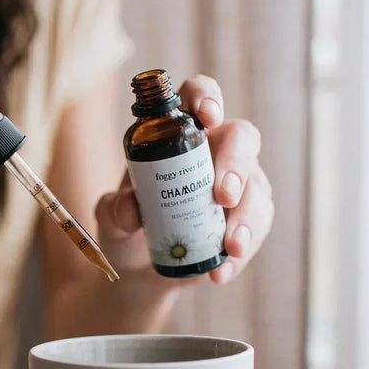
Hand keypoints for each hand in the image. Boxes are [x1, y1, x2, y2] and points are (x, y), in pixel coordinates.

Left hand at [95, 74, 273, 286]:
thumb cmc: (126, 229)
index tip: (207, 117)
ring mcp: (238, 183)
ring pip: (257, 185)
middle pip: (242, 137)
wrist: (139, 272)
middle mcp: (214, 151)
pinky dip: (243, 249)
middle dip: (237, 164)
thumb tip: (129, 207)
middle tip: (222, 196)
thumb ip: (115, 210)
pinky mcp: (249, 218)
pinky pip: (257, 227)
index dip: (207, 97)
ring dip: (247, 217)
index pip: (197, 96)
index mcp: (177, 134)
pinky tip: (221, 271)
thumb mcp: (111, 220)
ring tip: (230, 247)